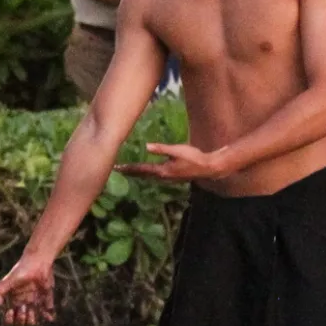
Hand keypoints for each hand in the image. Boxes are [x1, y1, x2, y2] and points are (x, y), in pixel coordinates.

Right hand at [0, 251, 55, 325]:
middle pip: (21, 322)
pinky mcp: (45, 298)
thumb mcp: (8, 280)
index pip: (10, 317)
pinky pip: (47, 311)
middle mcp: (24, 304)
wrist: (38, 261)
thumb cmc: (22, 270)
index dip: (9, 319)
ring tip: (33, 312)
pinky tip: (49, 317)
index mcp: (14, 300)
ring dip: (33, 321)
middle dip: (22, 320)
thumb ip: (0, 291)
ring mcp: (35, 302)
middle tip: (24, 310)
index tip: (10, 312)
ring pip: (33, 319)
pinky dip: (49, 316)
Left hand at [116, 143, 231, 181]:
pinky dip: (146, 174)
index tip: (117, 168)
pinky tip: (145, 172)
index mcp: (162, 171)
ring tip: (127, 171)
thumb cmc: (194, 157)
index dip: (129, 168)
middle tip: (117, 170)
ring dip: (137, 174)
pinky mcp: (172, 177)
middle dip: (130, 172)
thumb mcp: (177, 150)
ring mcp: (168, 178)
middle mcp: (163, 177)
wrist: (208, 168)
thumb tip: (146, 146)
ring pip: (148, 177)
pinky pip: (154, 176)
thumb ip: (162, 149)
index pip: (141, 169)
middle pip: (142, 175)